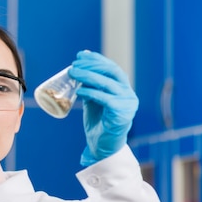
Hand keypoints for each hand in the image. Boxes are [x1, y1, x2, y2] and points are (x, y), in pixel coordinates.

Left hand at [68, 50, 137, 165]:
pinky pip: (105, 99)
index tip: (81, 55)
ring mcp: (127, 103)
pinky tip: (80, 90)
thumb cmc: (98, 123)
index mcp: (123, 88)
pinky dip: (91, 92)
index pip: (111, 68)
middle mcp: (128, 93)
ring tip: (73, 73)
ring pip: (107, 84)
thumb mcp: (93, 100)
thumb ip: (89, 86)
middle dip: (92, 65)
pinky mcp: (121, 113)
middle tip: (74, 64)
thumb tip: (78, 67)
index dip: (97, 60)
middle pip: (111, 72)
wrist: (103, 146)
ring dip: (88, 76)